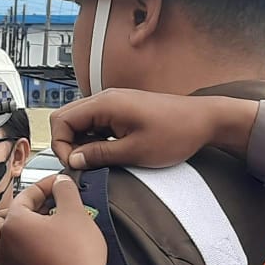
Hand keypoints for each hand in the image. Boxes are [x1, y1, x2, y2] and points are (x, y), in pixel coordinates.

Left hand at [0, 174, 107, 264]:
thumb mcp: (76, 213)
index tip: (56, 186)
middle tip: (33, 212)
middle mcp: (3, 246)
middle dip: (11, 213)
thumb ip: (65, 191)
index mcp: (14, 224)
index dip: (43, 187)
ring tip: (20, 238)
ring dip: (2, 241)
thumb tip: (61, 183)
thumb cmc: (76, 258)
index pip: (24, 197)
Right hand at [49, 89, 257, 170]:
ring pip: (80, 122)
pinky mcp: (121, 110)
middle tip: (84, 165)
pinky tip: (109, 153)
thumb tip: (74, 160)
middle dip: (67, 144)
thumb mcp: (135, 151)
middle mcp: (105, 99)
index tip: (77, 166)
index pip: (61, 121)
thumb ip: (100, 155)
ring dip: (81, 143)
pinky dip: (94, 139)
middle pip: (66, 119)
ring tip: (98, 161)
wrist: (204, 120)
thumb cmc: (175, 133)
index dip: (61, 146)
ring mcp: (112, 103)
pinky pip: (95, 123)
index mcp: (105, 104)